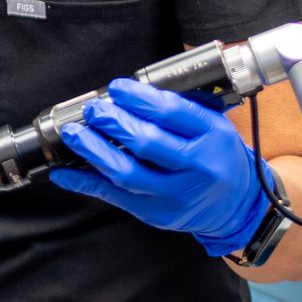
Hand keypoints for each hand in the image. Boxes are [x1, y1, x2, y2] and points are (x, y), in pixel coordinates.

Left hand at [48, 79, 271, 257]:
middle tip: (93, 110)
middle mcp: (198, 166)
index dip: (140, 99)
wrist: (237, 206)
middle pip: (148, 143)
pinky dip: (85, 183)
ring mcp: (176, 194)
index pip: (173, 113)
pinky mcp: (157, 213)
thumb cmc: (217, 157)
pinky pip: (114, 197)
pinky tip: (64, 173)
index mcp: (213, 136)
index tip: (116, 88)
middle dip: (114, 123)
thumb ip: (179, 110)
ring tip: (75, 134)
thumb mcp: (214, 126)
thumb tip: (129, 92)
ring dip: (94, 151)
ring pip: (128, 173)